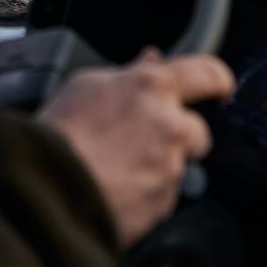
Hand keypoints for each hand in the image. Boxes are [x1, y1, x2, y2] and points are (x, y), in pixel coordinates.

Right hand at [38, 48, 234, 246]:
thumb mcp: (86, 84)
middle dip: (177, 136)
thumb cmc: (59, 134)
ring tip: (115, 166)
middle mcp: (171, 126)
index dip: (217, 79)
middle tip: (138, 140)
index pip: (208, 74)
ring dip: (157, 166)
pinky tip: (114, 187)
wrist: (46, 190)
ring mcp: (170, 169)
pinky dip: (144, 194)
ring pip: (177, 165)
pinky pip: (162, 196)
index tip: (220, 86)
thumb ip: (128, 72)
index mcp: (154, 88)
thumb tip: (150, 60)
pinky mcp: (163, 205)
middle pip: (196, 131)